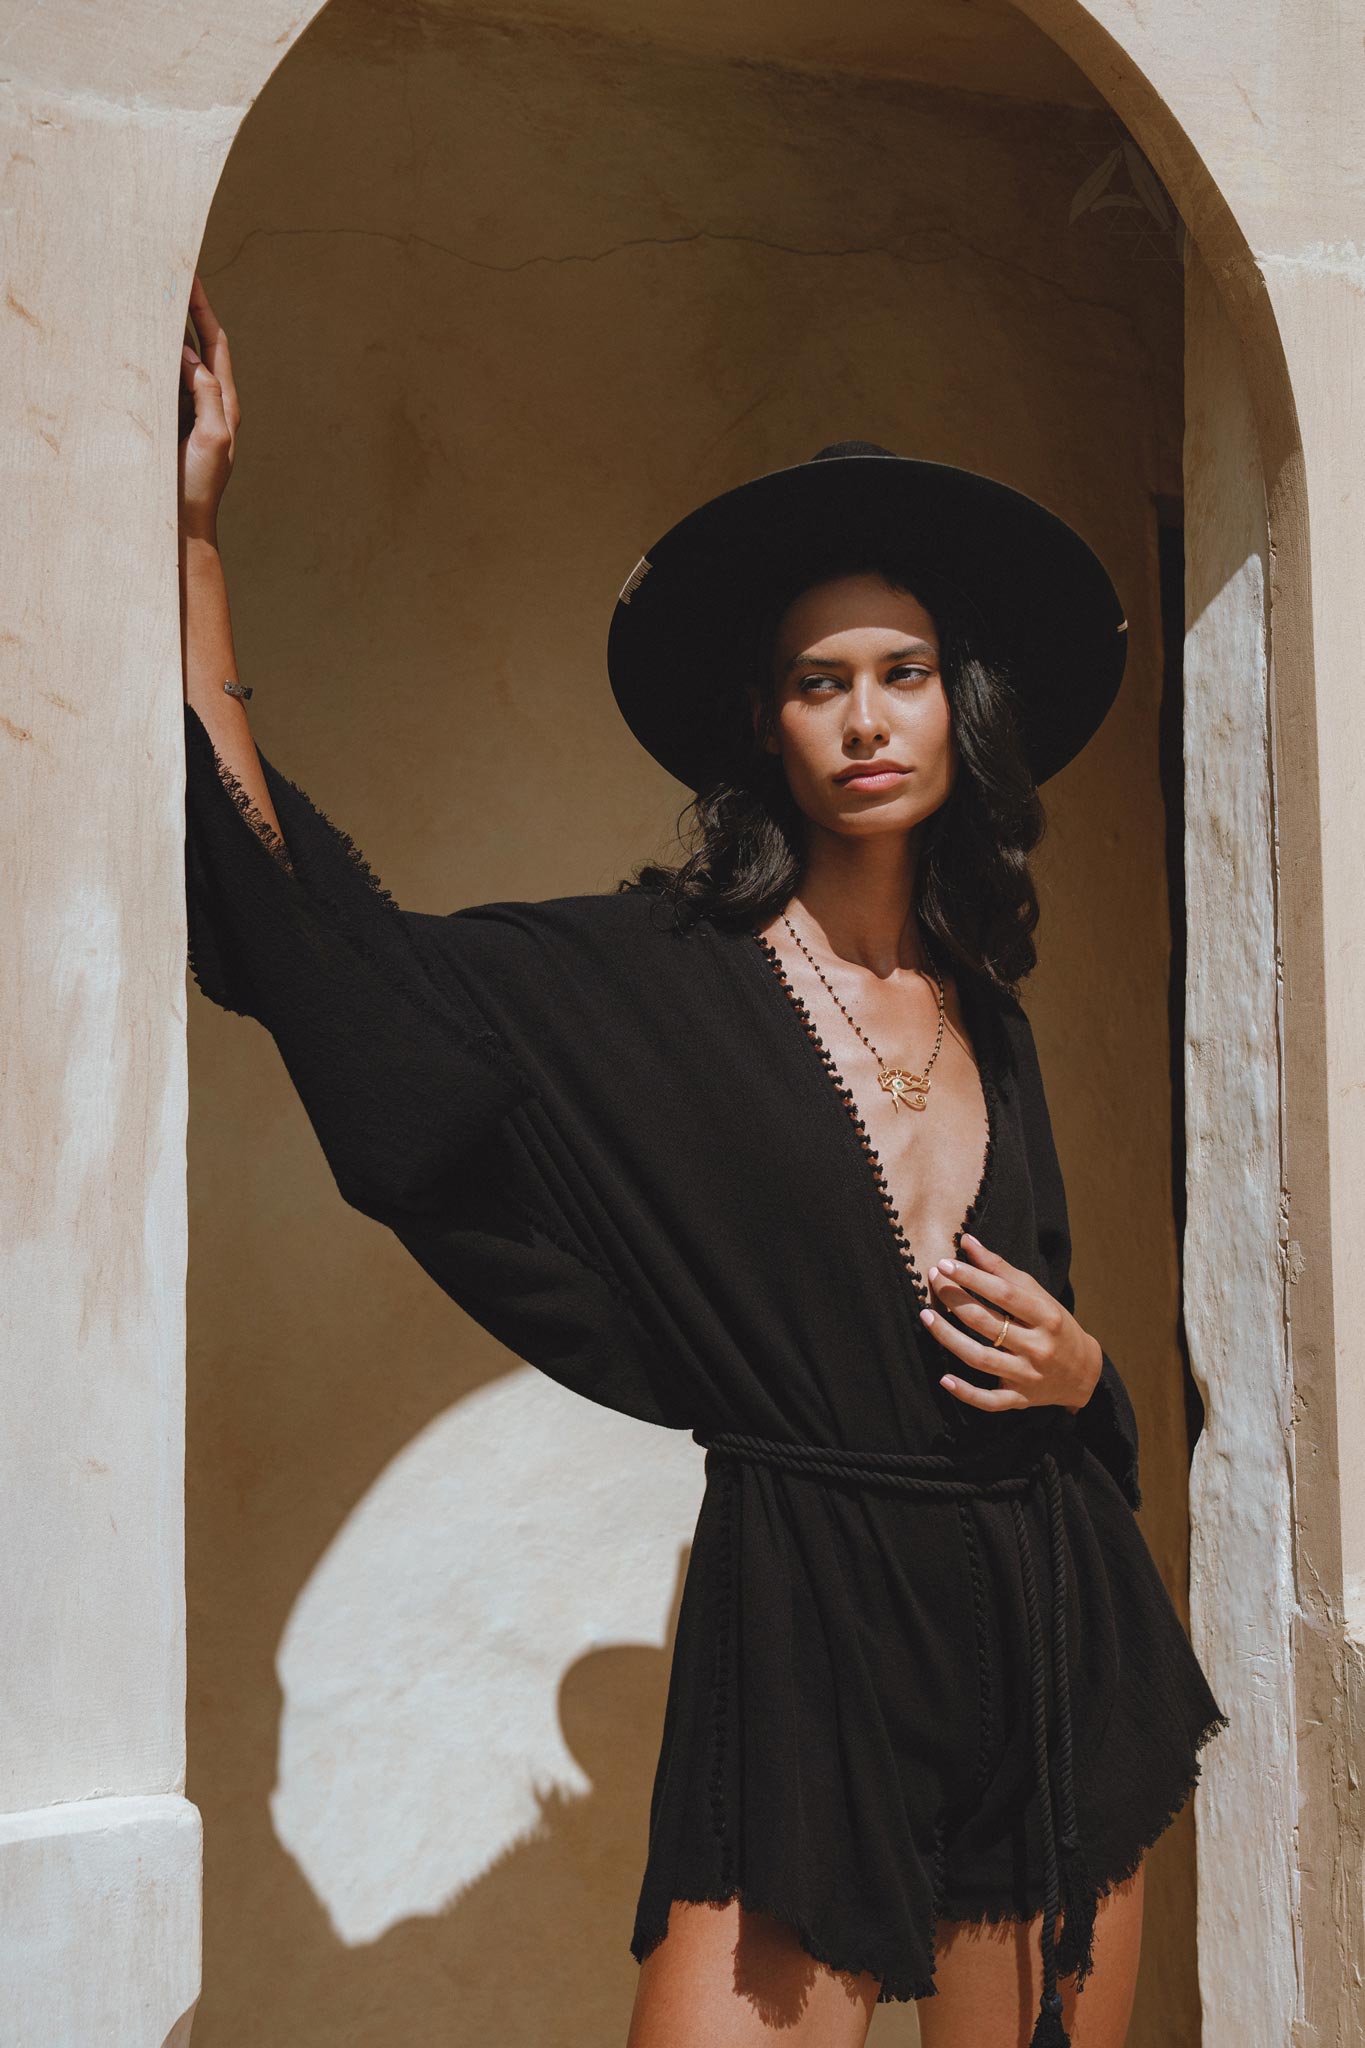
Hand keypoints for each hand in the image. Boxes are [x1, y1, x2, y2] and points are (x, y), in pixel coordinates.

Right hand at [178, 272, 239, 544]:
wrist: (185, 521)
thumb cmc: (201, 484)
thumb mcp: (211, 437)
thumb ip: (207, 395)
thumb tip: (192, 359)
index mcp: (226, 402)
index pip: (215, 344)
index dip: (203, 311)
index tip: (191, 279)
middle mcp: (211, 402)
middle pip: (199, 346)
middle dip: (186, 312)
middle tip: (170, 277)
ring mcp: (190, 411)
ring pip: (180, 361)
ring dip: (168, 332)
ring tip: (154, 301)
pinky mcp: (172, 421)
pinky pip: (165, 382)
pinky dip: (156, 360)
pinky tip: (142, 345)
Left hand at [919, 1232, 1101, 1413]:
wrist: (1084, 1372)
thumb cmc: (1055, 1325)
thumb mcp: (1038, 1295)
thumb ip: (1001, 1269)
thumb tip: (967, 1242)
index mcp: (1046, 1317)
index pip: (1004, 1294)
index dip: (972, 1278)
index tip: (946, 1263)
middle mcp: (1038, 1347)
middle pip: (987, 1323)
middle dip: (955, 1300)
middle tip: (934, 1281)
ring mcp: (1028, 1376)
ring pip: (980, 1359)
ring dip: (949, 1338)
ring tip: (926, 1316)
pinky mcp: (1019, 1400)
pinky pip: (989, 1400)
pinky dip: (966, 1392)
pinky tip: (944, 1378)